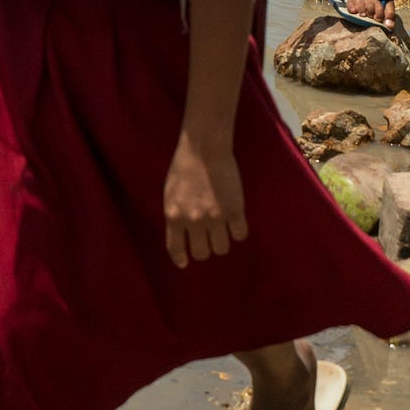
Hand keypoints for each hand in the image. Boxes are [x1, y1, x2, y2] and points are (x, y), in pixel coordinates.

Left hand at [164, 137, 247, 265]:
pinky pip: (240, 235)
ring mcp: (215, 217)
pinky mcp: (235, 210)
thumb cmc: (184, 166)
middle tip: (208, 238)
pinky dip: (238, 231)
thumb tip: (181, 234)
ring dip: (222, 241)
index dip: (181, 259)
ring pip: (222, 249)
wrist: (204, 147)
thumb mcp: (170, 194)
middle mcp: (193, 221)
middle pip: (202, 254)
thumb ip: (175, 215)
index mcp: (174, 216)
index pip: (175, 250)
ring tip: (223, 230)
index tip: (185, 262)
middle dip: (205, 248)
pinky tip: (236, 222)